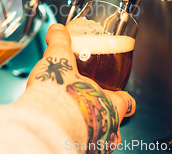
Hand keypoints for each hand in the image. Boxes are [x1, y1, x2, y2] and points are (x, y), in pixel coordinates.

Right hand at [28, 24, 135, 149]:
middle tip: (86, 106)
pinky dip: (72, 139)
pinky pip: (80, 147)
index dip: (123, 98)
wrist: (43, 124)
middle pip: (113, 124)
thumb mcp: (59, 60)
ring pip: (97, 138)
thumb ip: (61, 42)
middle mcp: (106, 128)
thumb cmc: (59, 97)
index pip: (127, 103)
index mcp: (110, 104)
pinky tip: (59, 130)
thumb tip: (58, 30)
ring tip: (71, 121)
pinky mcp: (77, 152)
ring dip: (87, 129)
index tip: (120, 94)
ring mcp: (94, 145)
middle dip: (101, 115)